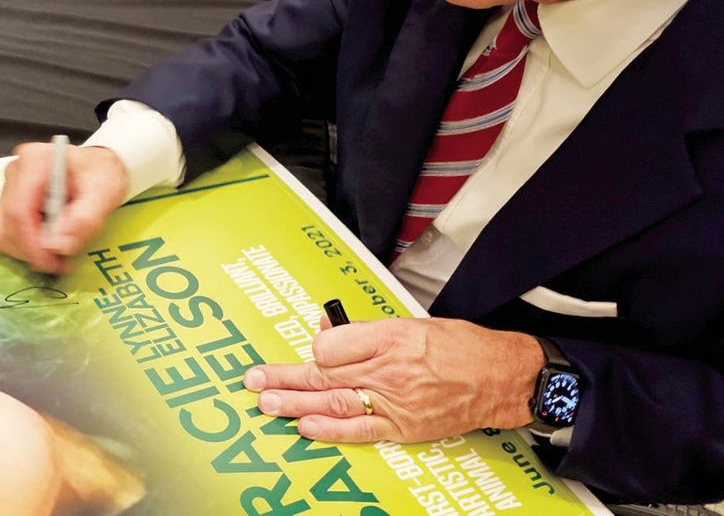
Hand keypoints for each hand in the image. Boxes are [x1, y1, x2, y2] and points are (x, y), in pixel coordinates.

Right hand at [0, 143, 129, 274]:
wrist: (99, 166)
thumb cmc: (100, 174)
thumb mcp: (103, 194)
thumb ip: (84, 219)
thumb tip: (58, 245)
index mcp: (35, 162)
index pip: (19, 210)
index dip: (31, 244)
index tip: (50, 263)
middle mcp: (16, 172)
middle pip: (7, 224)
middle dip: (31, 250)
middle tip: (59, 262)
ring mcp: (9, 186)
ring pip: (2, 231)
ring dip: (25, 250)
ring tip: (55, 251)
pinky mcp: (8, 200)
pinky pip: (5, 231)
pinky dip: (23, 245)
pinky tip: (45, 242)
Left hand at [243, 318, 542, 443]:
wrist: (500, 377)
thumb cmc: (458, 345)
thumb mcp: (409, 323)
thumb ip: (364, 330)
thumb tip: (326, 329)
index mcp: (388, 335)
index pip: (332, 342)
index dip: (316, 345)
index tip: (311, 346)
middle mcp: (387, 368)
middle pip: (324, 372)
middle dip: (284, 377)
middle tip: (252, 380)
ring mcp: (394, 400)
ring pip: (333, 401)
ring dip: (295, 403)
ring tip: (265, 403)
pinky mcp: (403, 426)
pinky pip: (360, 430)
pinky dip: (330, 430)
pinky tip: (304, 427)